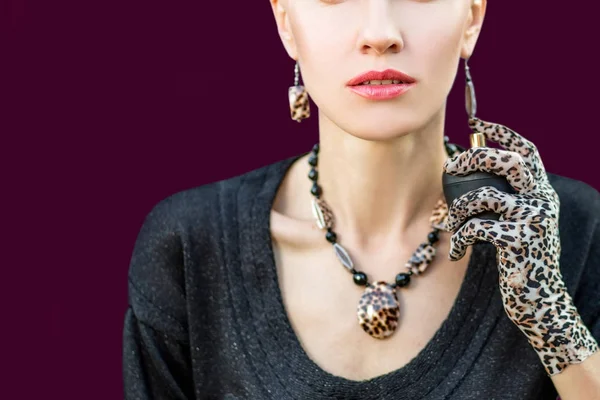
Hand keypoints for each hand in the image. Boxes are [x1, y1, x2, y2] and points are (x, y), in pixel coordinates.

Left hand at [442, 117, 598, 375]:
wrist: (539, 301)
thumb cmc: (521, 260)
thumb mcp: (517, 225)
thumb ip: (504, 201)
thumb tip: (465, 177)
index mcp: (541, 193)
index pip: (527, 152)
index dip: (504, 134)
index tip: (480, 123)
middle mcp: (542, 201)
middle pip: (508, 161)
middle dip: (474, 158)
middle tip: (452, 166)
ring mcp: (532, 220)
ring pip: (482, 196)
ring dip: (457, 209)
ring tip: (451, 226)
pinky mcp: (518, 241)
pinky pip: (476, 227)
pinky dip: (459, 239)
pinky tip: (456, 252)